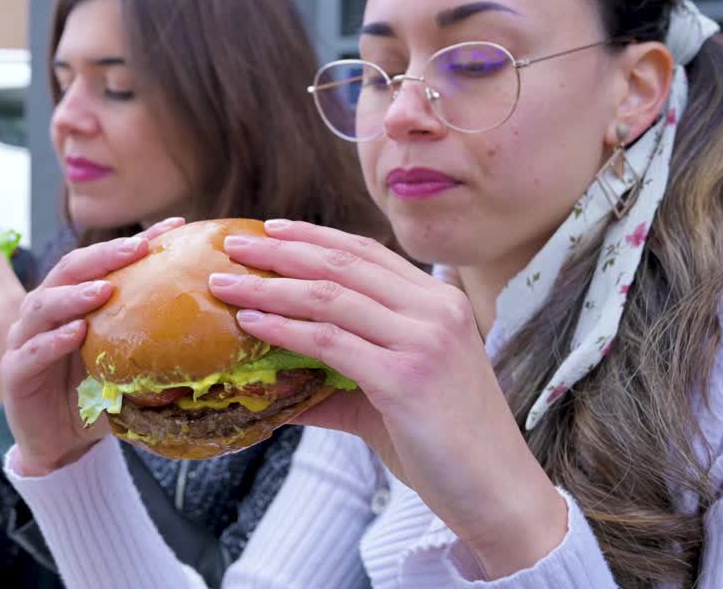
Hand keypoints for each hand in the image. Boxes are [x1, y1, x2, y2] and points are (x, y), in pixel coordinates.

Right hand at [2, 217, 184, 476]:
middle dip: (102, 256)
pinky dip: (54, 341)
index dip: (133, 243)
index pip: (99, 263)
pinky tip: (76, 333)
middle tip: (137, 247)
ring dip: (74, 295)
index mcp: (71, 303)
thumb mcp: (126, 366)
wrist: (59, 446)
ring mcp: (24, 341)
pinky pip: (33, 352)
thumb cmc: (93, 399)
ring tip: (104, 289)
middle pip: (68, 271)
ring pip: (44, 306)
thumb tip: (211, 333)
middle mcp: (45, 314)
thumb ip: (153, 346)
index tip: (173, 227)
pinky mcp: (15, 374)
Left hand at [209, 220, 565, 577]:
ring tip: (226, 283)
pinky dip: (284, 329)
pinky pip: (329, 342)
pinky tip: (251, 324)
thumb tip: (271, 380)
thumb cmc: (444, 446)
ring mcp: (424, 340)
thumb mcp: (393, 393)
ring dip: (269, 287)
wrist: (496, 493)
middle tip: (234, 244)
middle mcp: (437, 310)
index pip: (367, 253)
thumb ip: (337, 377)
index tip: (271, 228)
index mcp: (440, 302)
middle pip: (342, 264)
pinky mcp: (406, 377)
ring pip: (329, 297)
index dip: (315, 237)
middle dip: (282, 250)